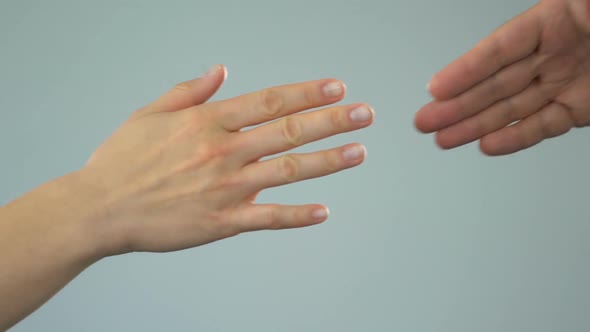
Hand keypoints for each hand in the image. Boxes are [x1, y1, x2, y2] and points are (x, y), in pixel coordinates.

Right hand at [81, 65, 373, 254]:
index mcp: (208, 122)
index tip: (337, 87)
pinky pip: (269, 218)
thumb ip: (190, 91)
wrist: (100, 208)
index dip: (308, 93)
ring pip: (288, 171)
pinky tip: (324, 212)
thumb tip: (220, 71)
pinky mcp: (223, 221)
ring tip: (359, 152)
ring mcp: (227, 188)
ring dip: (329, 161)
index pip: (271, 101)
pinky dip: (298, 216)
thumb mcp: (150, 113)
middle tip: (364, 114)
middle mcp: (224, 151)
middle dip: (333, 120)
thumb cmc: (122, 160)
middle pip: (290, 131)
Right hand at [415, 0, 589, 154]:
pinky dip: (514, 138)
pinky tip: (487, 144)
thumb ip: (569, 7)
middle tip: (425, 119)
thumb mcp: (587, 2)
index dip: (467, 69)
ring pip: (510, 109)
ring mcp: (565, 82)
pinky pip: (543, 126)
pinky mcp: (580, 108)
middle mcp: (554, 54)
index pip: (500, 49)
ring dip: (474, 126)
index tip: (437, 87)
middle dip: (457, 105)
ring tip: (443, 138)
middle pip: (495, 84)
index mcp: (556, 20)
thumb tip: (515, 35)